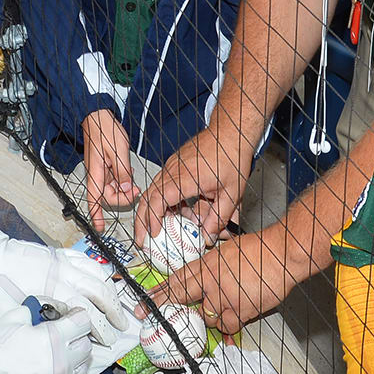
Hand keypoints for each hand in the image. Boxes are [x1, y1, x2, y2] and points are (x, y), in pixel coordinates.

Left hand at [0, 214, 129, 339]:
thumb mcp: (11, 314)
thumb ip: (35, 325)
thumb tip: (54, 338)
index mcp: (53, 292)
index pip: (87, 313)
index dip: (101, 329)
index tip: (109, 341)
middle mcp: (63, 275)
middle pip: (100, 293)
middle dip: (114, 312)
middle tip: (122, 326)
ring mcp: (63, 261)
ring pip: (98, 274)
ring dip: (111, 291)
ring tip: (117, 304)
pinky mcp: (59, 253)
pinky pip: (86, 258)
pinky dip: (98, 268)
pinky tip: (103, 277)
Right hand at [0, 299, 96, 373]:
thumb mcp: (12, 319)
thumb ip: (33, 312)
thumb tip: (40, 312)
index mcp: (55, 338)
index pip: (83, 322)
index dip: (76, 318)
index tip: (72, 320)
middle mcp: (64, 363)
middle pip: (85, 347)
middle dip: (75, 341)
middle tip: (62, 343)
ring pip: (82, 372)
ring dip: (72, 366)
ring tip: (56, 366)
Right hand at [81, 109, 137, 232]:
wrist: (98, 115)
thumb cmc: (104, 129)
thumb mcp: (118, 151)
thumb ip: (122, 172)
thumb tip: (127, 190)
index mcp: (95, 173)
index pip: (94, 200)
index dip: (96, 216)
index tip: (100, 227)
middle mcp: (97, 175)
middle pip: (107, 197)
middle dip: (122, 198)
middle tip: (135, 191)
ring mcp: (102, 170)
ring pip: (112, 188)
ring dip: (123, 189)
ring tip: (132, 180)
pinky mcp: (107, 165)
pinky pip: (115, 179)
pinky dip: (123, 180)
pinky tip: (128, 173)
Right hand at [136, 123, 254, 243]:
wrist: (229, 133)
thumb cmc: (231, 157)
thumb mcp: (232, 193)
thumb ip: (220, 218)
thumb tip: (209, 237)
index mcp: (185, 178)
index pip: (159, 199)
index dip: (153, 218)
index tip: (153, 233)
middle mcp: (173, 171)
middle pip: (147, 197)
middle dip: (141, 221)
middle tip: (143, 239)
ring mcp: (171, 167)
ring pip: (152, 192)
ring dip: (149, 212)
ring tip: (153, 230)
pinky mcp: (174, 166)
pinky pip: (162, 186)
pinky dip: (161, 201)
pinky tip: (170, 214)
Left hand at [141, 226, 299, 334]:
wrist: (282, 254)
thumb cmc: (259, 250)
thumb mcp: (226, 251)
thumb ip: (211, 267)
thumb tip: (203, 281)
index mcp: (206, 264)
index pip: (176, 280)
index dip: (158, 292)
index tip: (144, 301)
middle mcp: (210, 282)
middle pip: (181, 298)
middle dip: (162, 308)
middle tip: (146, 315)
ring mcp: (223, 298)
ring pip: (205, 316)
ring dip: (208, 316)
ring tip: (219, 310)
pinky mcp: (239, 312)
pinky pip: (226, 326)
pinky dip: (227, 327)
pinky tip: (230, 326)